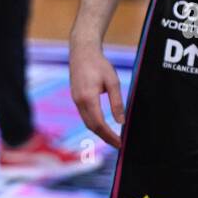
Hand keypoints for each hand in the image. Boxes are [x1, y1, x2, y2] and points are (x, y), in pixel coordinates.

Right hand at [69, 34, 123, 148]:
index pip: (99, 123)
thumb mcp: (113, 82)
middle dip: (105, 138)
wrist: (82, 52)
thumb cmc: (99, 64)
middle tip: (118, 144)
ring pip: (87, 122)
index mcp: (88, 98)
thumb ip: (117, 103)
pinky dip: (94, 124)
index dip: (109, 136)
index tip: (120, 143)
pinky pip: (85, 116)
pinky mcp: (76, 98)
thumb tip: (121, 122)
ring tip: (112, 138)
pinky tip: (103, 126)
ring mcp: (75, 100)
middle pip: (91, 127)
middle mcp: (79, 102)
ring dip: (99, 132)